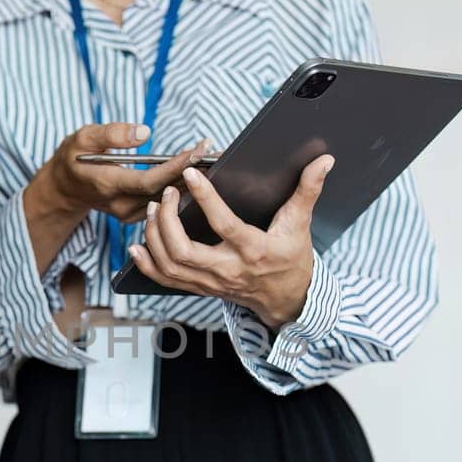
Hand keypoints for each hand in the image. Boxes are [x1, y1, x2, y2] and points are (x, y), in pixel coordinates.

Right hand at [34, 122, 208, 223]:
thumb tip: (144, 132)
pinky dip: (181, 187)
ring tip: (211, 159)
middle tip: (214, 151)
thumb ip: (112, 134)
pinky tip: (197, 173)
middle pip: (163, 191)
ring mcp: (129, 214)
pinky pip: (164, 203)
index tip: (197, 151)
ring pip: (166, 199)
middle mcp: (121, 205)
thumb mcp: (83, 137)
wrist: (65, 187)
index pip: (148, 180)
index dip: (175, 167)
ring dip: (190, 180)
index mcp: (107, 184)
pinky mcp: (136, 216)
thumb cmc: (74, 157)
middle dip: (190, 171)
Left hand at [128, 154, 334, 328]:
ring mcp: (211, 282)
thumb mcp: (300, 224)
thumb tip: (324, 161)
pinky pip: (166, 281)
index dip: (206, 199)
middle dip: (167, 222)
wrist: (287, 299)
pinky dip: (147, 265)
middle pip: (184, 251)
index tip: (190, 175)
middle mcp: (228, 270)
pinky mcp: (200, 288)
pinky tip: (136, 246)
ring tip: (153, 209)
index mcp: (253, 250)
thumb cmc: (291, 258)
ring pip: (171, 265)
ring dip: (154, 237)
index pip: (224, 225)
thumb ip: (308, 191)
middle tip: (166, 194)